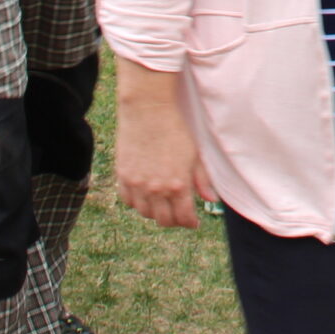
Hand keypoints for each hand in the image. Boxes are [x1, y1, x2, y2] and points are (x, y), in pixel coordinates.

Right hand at [115, 85, 216, 229]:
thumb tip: (211, 199)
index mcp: (177, 185)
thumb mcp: (195, 155)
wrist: (148, 110)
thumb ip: (202, 180)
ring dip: (155, 212)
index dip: (190, 223)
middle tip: (179, 214)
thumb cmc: (175, 129)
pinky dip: (137, 202)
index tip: (193, 222)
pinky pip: (128, 200)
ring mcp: (137, 184)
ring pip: (145, 213)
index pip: (183, 218)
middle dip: (174, 221)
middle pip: (163, 220)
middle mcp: (156, 189)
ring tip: (162, 204)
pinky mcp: (123, 176)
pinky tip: (145, 195)